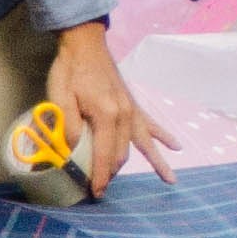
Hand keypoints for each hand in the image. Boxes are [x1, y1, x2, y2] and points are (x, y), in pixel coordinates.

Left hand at [47, 23, 171, 192]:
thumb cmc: (70, 70)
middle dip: (113, 174)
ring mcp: (132, 109)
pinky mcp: (132, 103)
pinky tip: (176, 146)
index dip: (99, 177)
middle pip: (121, 154)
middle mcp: (124, 115)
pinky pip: (151, 124)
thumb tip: (70, 152)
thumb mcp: (60, 98)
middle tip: (102, 190)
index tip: (96, 193)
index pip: (104, 155)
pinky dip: (163, 136)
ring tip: (170, 180)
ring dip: (153, 162)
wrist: (85, 44)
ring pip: (141, 143)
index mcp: (106, 115)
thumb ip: (67, 126)